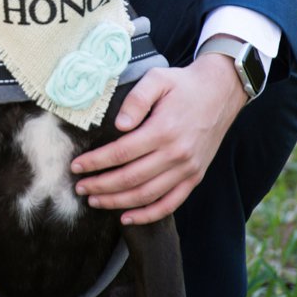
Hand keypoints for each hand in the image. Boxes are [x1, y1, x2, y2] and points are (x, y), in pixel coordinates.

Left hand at [70, 56, 247, 224]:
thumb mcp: (157, 79)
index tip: (76, 166)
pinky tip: (127, 218)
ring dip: (117, 202)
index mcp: (163, 130)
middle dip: (100, 186)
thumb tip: (120, 125)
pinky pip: (170, 203)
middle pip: (130, 178)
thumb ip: (136, 99)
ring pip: (146, 195)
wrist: (220, 92)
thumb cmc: (183, 85)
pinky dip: (148, 215)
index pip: (121, 153)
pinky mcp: (195, 177)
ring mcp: (187, 169)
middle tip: (79, 187)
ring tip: (95, 201)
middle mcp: (176, 154)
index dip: (95, 162)